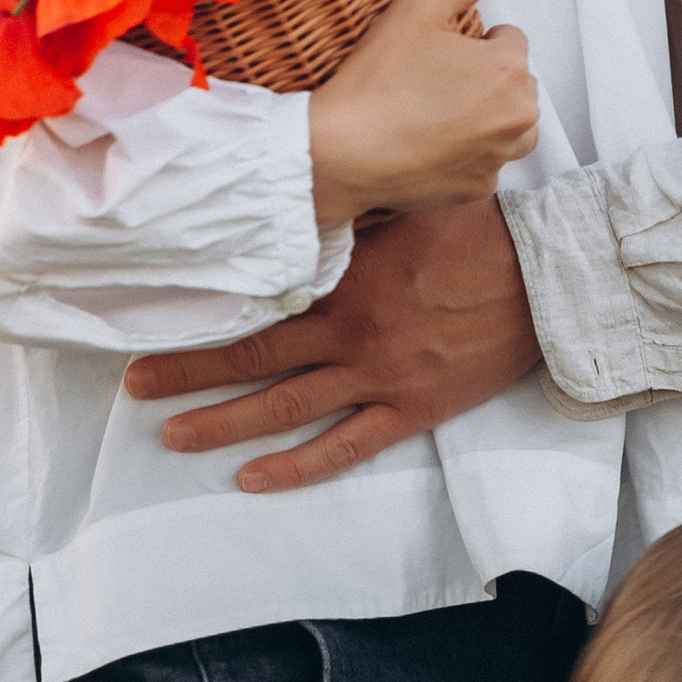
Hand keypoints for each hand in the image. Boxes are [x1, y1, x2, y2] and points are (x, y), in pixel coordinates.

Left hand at [125, 197, 540, 490]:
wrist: (546, 281)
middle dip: (190, 371)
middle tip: (136, 385)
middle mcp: (350, 332)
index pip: (258, 302)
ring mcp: (379, 376)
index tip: (158, 321)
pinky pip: (344, 446)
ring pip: (286, 406)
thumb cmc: (482, 236)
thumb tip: (303, 204)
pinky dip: (296, 466)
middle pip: (254, 357)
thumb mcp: (406, 209)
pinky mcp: (412, 409)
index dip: (206, 315)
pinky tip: (253, 478)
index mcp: (344, 279)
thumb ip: (350, 222)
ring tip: (174, 434)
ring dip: (224, 422)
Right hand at [303, 0, 538, 225]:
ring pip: (508, 126)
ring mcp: (499, 158)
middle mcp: (518, 118)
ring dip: (485, 117)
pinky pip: (485, 162)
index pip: (510, 40)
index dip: (474, 41)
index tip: (438, 52)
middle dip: (485, 79)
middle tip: (431, 81)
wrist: (341, 154)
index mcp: (509, 69)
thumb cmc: (377, 81)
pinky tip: (427, 143)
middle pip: (515, 84)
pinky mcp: (477, 189)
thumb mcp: (418, 10)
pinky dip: (467, 154)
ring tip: (435, 112)